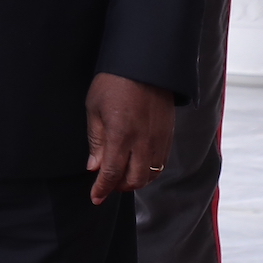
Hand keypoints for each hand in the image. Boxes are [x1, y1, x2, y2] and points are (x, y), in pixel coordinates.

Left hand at [85, 72, 173, 204]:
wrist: (144, 65)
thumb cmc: (114, 82)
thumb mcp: (95, 108)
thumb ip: (96, 140)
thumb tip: (94, 167)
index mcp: (120, 135)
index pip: (111, 173)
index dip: (102, 189)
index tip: (95, 198)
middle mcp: (142, 142)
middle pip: (134, 180)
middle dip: (118, 187)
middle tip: (106, 183)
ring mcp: (158, 140)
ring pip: (149, 175)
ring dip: (134, 181)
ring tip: (120, 174)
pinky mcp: (168, 136)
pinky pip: (160, 164)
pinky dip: (148, 171)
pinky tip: (137, 165)